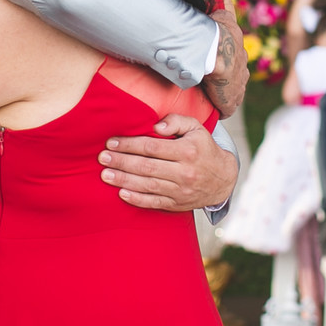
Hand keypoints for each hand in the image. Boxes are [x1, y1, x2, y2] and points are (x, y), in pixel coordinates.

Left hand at [98, 114, 237, 210]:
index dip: (129, 145)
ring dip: (123, 180)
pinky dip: (137, 199)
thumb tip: (156, 125)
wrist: (223, 179)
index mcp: (187, 151)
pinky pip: (154, 203)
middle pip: (146, 167)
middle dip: (121, 162)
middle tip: (103, 158)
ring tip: (105, 175)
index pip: (152, 147)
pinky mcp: (177, 204)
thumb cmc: (203, 149)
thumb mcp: (196, 128)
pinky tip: (121, 193)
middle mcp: (184, 172)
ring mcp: (181, 191)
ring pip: (147, 185)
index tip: (112, 142)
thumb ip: (176, 121)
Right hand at [202, 8, 247, 117]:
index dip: (228, 61)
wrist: (215, 50)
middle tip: (214, 83)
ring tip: (212, 98)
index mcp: (238, 50)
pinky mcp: (231, 100)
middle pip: (237, 75)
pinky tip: (214, 110)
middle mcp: (242, 66)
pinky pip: (227, 106)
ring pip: (233, 91)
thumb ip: (223, 4)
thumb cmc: (215, 32)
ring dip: (224, 94)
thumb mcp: (222, 13)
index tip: (221, 65)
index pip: (236, 57)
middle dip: (228, 79)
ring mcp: (238, 84)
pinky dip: (221, 108)